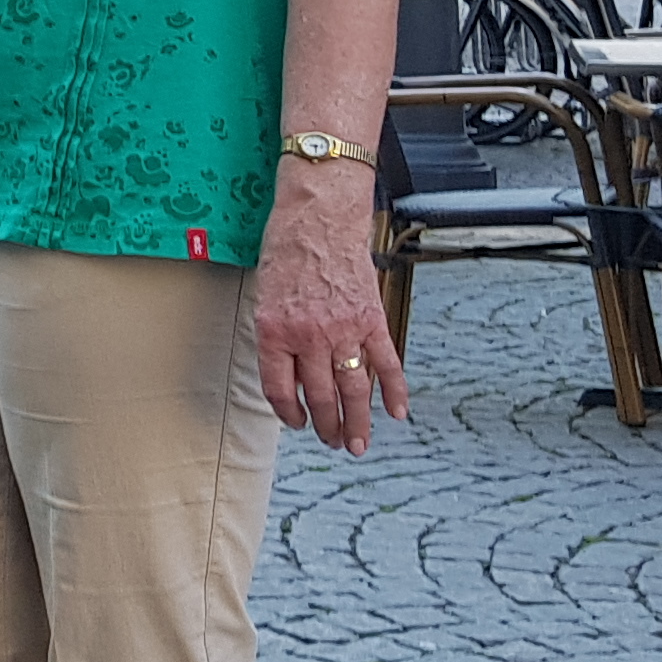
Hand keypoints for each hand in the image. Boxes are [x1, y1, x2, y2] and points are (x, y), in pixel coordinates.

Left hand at [256, 170, 408, 453]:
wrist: (320, 217)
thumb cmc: (286, 251)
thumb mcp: (264, 296)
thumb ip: (277, 337)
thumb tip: (292, 376)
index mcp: (275, 330)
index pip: (280, 388)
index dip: (288, 413)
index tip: (296, 423)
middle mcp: (309, 335)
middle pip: (320, 395)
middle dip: (326, 425)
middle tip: (333, 443)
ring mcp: (344, 329)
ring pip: (353, 388)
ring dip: (357, 421)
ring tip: (358, 444)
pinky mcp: (371, 319)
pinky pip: (385, 363)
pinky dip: (393, 391)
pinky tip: (397, 413)